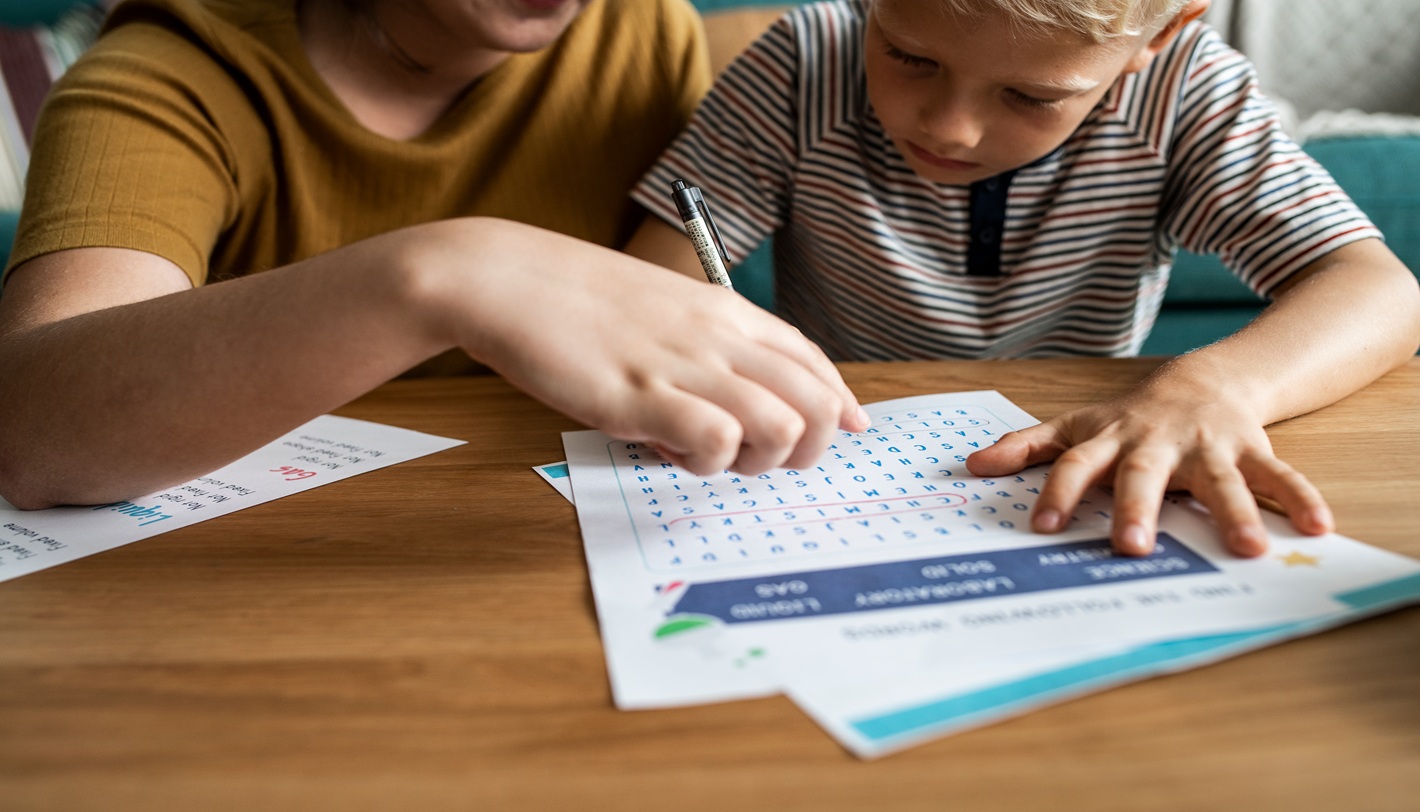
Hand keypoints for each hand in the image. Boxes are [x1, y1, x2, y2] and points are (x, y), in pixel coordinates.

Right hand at [417, 219, 868, 475]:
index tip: (847, 429)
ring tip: (702, 450)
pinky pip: (716, 442)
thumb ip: (705, 345)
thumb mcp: (662, 311)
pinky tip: (664, 447)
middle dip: (807, 447)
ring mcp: (684, 366)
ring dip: (755, 460)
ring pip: (783, 428)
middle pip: (817, 403)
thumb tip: (738, 391)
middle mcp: (719, 336)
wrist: (506, 278)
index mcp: (726, 312)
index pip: (813, 360)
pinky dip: (703, 461)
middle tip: (756, 456)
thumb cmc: (577, 300)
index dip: (840, 402)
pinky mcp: (643, 396)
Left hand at [964, 375, 1332, 557]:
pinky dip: (1300, 498)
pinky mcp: (1250, 449)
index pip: (1077, 466)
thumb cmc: (1129, 417)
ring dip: (1235, 514)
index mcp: (1112, 441)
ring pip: (1219, 481)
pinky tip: (1319, 528)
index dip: (1060, 493)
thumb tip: (970, 466)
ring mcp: (1207, 446)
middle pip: (1145, 477)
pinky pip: (1278, 474)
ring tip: (1247, 550)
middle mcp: (1158, 444)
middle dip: (1138, 510)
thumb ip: (1027, 447)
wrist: (1203, 378)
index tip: (1043, 527)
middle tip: (1131, 548)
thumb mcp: (1075, 426)